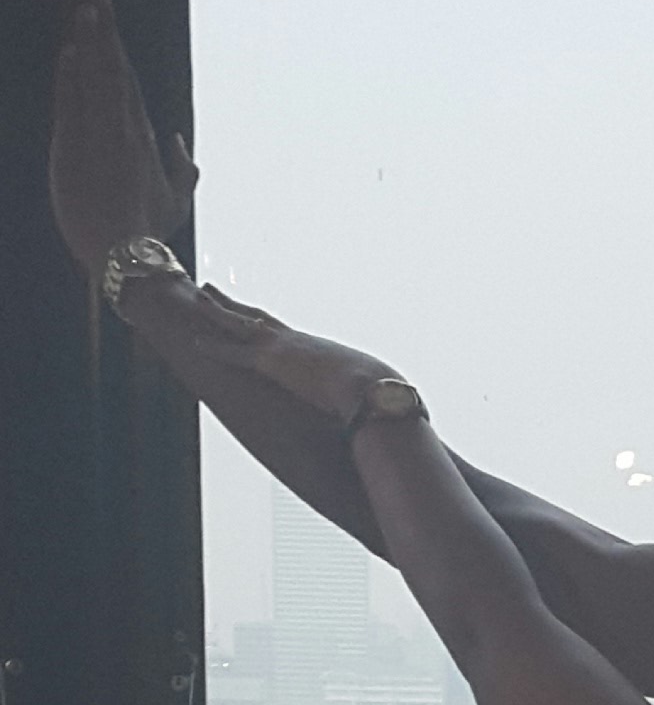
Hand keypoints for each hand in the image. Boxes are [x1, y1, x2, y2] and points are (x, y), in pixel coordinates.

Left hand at [50, 0, 196, 279]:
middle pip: (113, 70)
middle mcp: (124, 130)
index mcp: (143, 138)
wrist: (125, 256)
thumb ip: (184, 170)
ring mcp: (100, 138)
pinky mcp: (76, 150)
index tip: (108, 18)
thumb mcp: (175, 204)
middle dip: (106, 32)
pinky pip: (73, 105)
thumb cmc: (149, 235)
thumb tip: (181, 142)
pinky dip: (71, 78)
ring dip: (90, 43)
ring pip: (95, 81)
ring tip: (86, 10)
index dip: (115, 48)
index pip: (127, 82)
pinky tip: (70, 51)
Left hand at [182, 283, 405, 426]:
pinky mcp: (272, 363)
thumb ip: (383, 403)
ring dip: (216, 310)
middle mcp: (299, 342)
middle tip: (213, 289)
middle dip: (235, 305)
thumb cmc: (384, 401)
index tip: (255, 317)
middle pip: (259, 318)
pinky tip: (193, 340)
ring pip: (240, 324)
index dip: (268, 326)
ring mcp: (284, 349)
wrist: (375, 393)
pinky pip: (234, 352)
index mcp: (321, 351)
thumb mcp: (381, 400)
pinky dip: (213, 345)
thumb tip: (408, 415)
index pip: (288, 336)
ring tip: (197, 294)